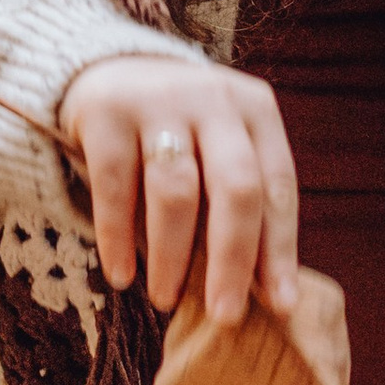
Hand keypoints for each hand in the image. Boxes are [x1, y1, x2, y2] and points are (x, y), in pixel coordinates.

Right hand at [57, 58, 298, 324]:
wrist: (105, 68)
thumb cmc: (179, 130)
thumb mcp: (220, 150)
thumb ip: (241, 205)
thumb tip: (267, 294)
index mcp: (256, 110)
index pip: (277, 186)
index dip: (280, 249)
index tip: (280, 305)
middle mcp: (214, 99)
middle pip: (235, 188)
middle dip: (233, 259)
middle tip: (225, 316)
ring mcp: (158, 101)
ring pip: (175, 192)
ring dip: (172, 256)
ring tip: (165, 299)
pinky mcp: (105, 112)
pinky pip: (114, 188)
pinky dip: (118, 238)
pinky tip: (121, 276)